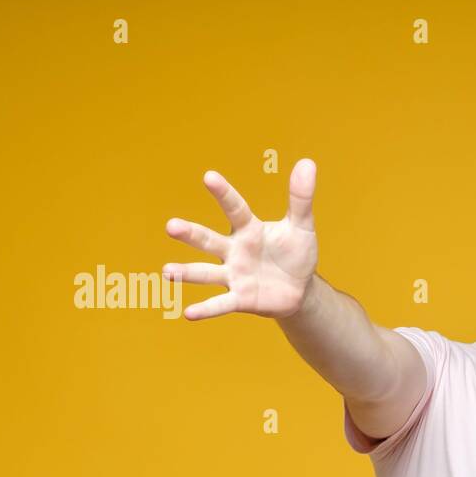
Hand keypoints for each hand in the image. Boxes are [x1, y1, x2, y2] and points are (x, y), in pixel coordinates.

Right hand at [163, 159, 318, 319]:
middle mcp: (234, 250)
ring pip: (206, 273)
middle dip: (191, 234)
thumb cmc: (295, 254)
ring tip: (167, 271)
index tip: (209, 176)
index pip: (235, 209)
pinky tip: (189, 314)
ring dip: (187, 273)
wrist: (300, 290)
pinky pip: (220, 304)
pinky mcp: (239, 299)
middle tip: (171, 226)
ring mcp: (233, 275)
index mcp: (248, 230)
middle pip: (209, 240)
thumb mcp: (302, 226)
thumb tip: (308, 162)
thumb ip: (300, 198)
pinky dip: (206, 309)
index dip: (224, 193)